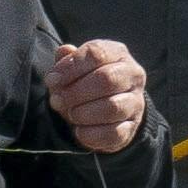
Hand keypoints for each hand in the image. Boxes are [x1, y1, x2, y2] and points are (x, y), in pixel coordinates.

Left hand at [47, 38, 147, 152]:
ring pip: (112, 107)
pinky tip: (79, 131)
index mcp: (117, 53)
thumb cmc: (85, 81)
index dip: (71, 68)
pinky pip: (114, 133)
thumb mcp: (74, 67)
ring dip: (83, 113)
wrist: (105, 110)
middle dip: (75, 92)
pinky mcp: (132, 127)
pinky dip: (91, 134)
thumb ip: (67, 59)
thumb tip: (64, 52)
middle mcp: (132, 75)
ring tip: (70, 114)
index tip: (52, 81)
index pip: (96, 54)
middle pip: (106, 79)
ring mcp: (135, 102)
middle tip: (56, 101)